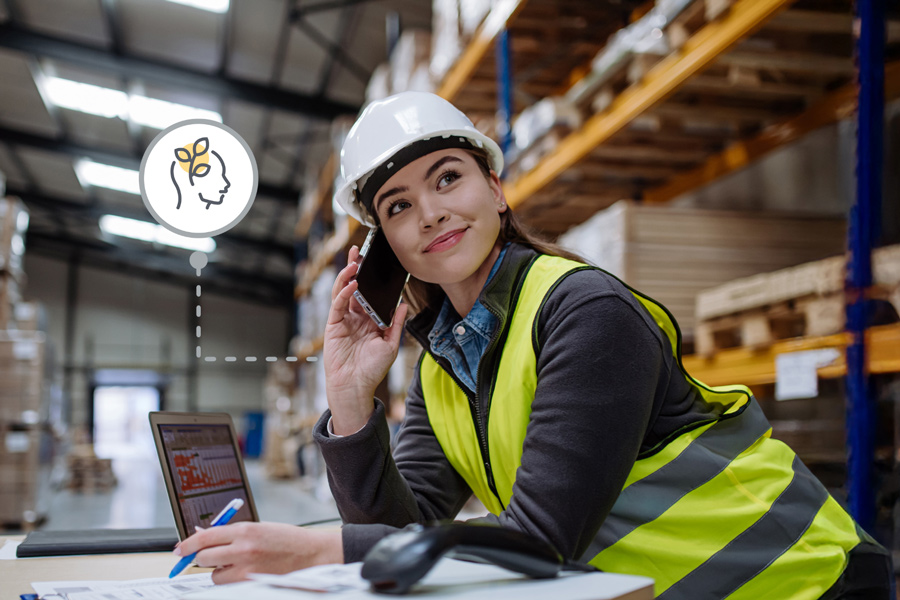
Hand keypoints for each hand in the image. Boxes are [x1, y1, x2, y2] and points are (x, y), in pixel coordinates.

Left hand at [175, 522, 342, 584]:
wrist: (312, 555)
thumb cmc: (288, 540)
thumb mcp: (259, 528)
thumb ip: (233, 533)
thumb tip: (205, 538)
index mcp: (246, 529)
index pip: (206, 536)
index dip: (188, 543)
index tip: (180, 549)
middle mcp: (243, 548)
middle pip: (204, 557)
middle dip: (201, 557)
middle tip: (207, 557)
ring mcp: (247, 568)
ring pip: (214, 574)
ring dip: (219, 570)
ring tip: (236, 564)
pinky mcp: (251, 582)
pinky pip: (228, 584)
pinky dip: (230, 579)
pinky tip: (244, 572)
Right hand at [323, 244, 408, 434]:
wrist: (355, 387)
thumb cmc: (372, 370)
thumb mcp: (390, 345)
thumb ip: (396, 324)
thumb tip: (404, 304)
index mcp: (370, 320)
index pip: (371, 293)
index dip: (373, 279)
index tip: (378, 263)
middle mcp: (356, 317)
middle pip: (355, 287)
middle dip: (356, 269)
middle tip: (359, 251)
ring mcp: (344, 319)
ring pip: (343, 291)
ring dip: (348, 275)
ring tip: (354, 262)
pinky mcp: (333, 324)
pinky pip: (338, 304)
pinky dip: (344, 292)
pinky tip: (352, 284)